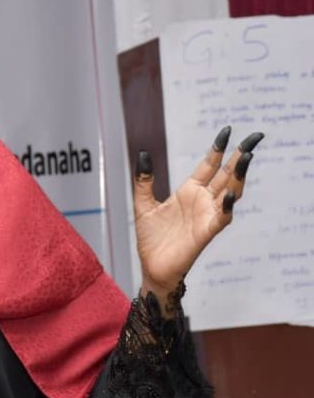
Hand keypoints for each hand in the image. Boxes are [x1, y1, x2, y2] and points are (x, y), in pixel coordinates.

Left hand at [133, 126, 261, 312]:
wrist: (152, 267)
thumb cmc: (151, 238)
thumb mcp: (143, 204)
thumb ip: (144, 181)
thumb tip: (143, 154)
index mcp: (189, 191)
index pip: (209, 165)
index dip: (218, 149)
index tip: (228, 130)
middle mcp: (202, 201)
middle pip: (226, 174)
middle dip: (241, 155)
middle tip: (255, 137)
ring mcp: (207, 215)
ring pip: (230, 191)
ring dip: (239, 175)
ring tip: (246, 157)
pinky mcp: (206, 232)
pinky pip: (222, 217)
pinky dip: (228, 206)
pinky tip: (231, 194)